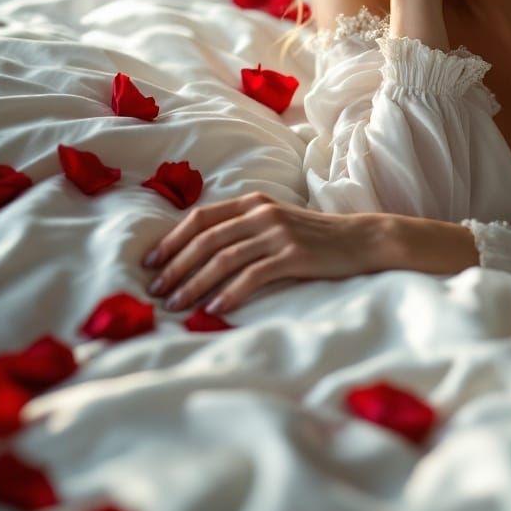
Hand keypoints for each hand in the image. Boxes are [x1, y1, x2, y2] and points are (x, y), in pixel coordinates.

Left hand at [141, 193, 390, 313]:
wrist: (361, 240)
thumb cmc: (315, 237)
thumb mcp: (276, 222)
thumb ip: (244, 228)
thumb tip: (200, 253)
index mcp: (253, 202)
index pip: (200, 218)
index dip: (171, 240)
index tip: (149, 263)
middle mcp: (262, 213)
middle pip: (206, 239)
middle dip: (175, 266)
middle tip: (155, 291)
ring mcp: (278, 233)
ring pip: (224, 258)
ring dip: (194, 283)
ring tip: (176, 305)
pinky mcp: (293, 255)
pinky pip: (252, 275)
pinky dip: (229, 293)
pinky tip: (214, 308)